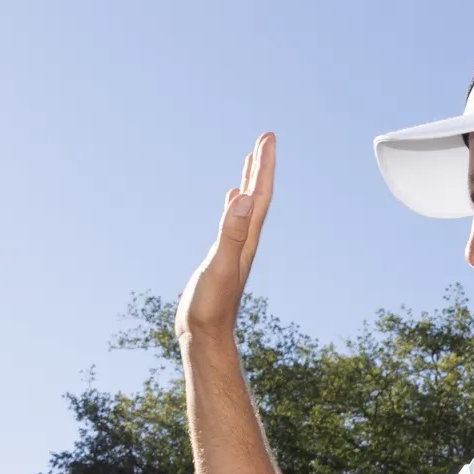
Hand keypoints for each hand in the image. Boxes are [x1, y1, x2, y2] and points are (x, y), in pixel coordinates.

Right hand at [175, 132, 273, 342]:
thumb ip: (232, 233)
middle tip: (266, 139)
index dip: (264, 166)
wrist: (205, 335)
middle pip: (258, 197)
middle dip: (261, 167)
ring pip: (247, 208)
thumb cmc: (211, 306)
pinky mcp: (223, 257)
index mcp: (247, 239)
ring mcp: (235, 249)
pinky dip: (235, 205)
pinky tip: (233, 199)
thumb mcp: (220, 266)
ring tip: (252, 162)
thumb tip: (245, 198)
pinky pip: (233, 222)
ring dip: (250, 182)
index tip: (268, 138)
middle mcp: (245, 241)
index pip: (260, 196)